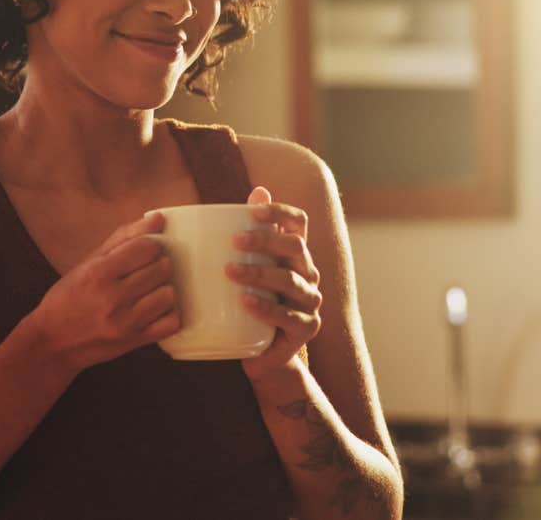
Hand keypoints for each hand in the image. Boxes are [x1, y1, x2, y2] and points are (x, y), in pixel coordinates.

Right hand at [33, 211, 179, 373]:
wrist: (52, 343)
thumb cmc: (69, 297)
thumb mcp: (89, 262)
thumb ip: (124, 237)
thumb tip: (158, 218)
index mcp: (99, 272)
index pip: (147, 246)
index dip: (152, 244)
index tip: (145, 250)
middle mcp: (113, 297)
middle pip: (162, 268)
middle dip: (159, 264)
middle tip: (146, 270)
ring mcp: (125, 322)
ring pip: (169, 294)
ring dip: (164, 289)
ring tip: (149, 291)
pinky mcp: (135, 341)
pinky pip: (172, 322)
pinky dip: (168, 314)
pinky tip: (154, 310)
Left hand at [225, 186, 321, 382]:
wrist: (262, 351)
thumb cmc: (252, 300)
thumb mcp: (248, 266)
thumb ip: (249, 232)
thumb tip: (256, 189)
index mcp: (295, 253)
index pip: (298, 222)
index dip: (280, 212)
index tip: (253, 210)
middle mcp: (308, 272)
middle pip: (295, 246)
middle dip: (265, 240)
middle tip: (234, 241)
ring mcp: (310, 301)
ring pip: (291, 280)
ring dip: (259, 273)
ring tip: (230, 271)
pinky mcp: (306, 328)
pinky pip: (288, 315)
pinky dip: (265, 307)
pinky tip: (245, 301)